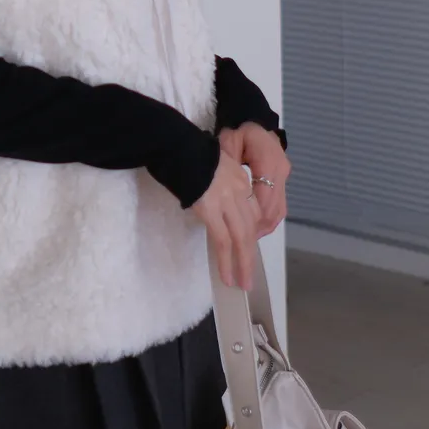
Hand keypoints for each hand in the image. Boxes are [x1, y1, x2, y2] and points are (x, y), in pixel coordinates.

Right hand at [189, 147, 268, 290]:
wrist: (176, 145)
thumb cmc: (187, 154)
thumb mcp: (212, 167)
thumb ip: (217, 185)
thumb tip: (210, 202)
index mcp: (240, 178)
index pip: (252, 212)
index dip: (250, 233)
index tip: (245, 249)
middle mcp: (239, 190)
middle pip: (250, 228)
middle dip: (250, 256)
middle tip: (249, 277)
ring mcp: (226, 200)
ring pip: (241, 238)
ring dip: (242, 263)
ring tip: (241, 282)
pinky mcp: (211, 210)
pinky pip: (223, 240)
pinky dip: (226, 260)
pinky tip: (226, 275)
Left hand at [220, 121, 289, 239]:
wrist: (254, 119)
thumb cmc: (239, 130)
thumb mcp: (228, 142)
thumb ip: (227, 164)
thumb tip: (221, 186)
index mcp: (269, 161)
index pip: (264, 197)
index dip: (253, 216)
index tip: (237, 229)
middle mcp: (281, 171)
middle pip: (273, 208)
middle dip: (257, 227)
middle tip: (238, 242)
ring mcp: (285, 176)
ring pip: (278, 211)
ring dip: (262, 226)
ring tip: (245, 240)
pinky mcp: (283, 181)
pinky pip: (279, 207)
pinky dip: (268, 220)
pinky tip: (255, 229)